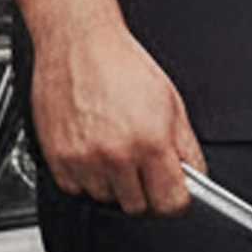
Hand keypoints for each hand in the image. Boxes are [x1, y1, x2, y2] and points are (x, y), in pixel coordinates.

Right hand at [27, 18, 199, 214]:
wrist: (79, 43)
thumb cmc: (122, 65)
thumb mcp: (171, 103)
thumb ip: (185, 148)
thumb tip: (194, 178)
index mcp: (150, 142)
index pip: (171, 203)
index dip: (178, 202)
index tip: (177, 197)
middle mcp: (116, 156)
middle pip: (138, 208)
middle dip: (148, 194)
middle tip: (147, 170)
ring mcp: (83, 160)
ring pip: (107, 200)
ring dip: (116, 186)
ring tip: (117, 151)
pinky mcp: (58, 158)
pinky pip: (76, 189)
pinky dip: (87, 178)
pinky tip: (94, 151)